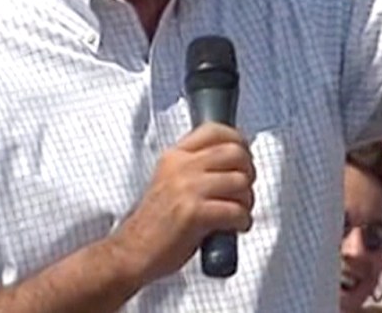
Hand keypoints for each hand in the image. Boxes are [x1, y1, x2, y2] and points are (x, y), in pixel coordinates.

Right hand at [109, 123, 255, 282]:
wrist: (133, 251)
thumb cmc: (156, 222)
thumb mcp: (170, 180)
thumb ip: (196, 166)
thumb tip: (236, 158)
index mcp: (175, 156)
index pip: (215, 130)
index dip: (238, 141)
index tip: (244, 157)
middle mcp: (180, 167)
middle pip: (235, 153)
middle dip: (248, 173)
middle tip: (243, 190)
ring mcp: (187, 188)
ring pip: (240, 182)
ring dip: (246, 201)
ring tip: (238, 212)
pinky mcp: (193, 213)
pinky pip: (236, 210)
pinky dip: (242, 221)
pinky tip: (234, 227)